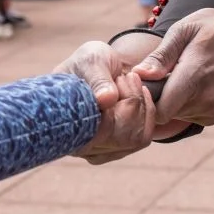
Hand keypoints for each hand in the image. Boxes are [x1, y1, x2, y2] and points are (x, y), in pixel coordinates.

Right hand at [58, 41, 157, 164]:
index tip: (118, 80)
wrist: (92, 68)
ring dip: (139, 106)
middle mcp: (80, 148)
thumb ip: (97, 79)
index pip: (100, 132)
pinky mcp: (117, 150)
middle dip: (131, 101)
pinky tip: (136, 96)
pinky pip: (143, 138)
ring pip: (136, 139)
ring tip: (128, 84)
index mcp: (67, 126)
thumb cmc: (86, 64)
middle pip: (122, 137)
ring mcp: (100, 152)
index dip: (115, 107)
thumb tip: (105, 101)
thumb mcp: (90, 61)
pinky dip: (146, 113)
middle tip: (125, 77)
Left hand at [134, 9, 213, 129]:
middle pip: (164, 112)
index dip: (146, 99)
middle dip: (157, 96)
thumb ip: (161, 55)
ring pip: (175, 115)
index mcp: (194, 76)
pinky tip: (190, 84)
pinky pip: (187, 115)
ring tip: (179, 75)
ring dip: (171, 99)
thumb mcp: (186, 29)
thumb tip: (139, 74)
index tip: (144, 81)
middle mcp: (204, 99)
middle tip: (162, 73)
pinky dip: (183, 103)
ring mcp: (212, 110)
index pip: (160, 110)